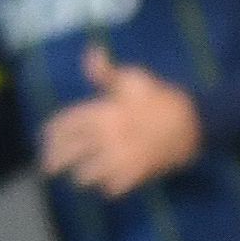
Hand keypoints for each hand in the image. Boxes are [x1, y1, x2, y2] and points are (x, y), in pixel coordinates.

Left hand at [37, 47, 203, 196]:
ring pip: (86, 175)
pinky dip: (107, 187)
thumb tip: (90, 52)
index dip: (51, 135)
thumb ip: (105, 72)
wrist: (194, 122)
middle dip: (54, 162)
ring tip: (80, 174)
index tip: (45, 139)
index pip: (64, 126)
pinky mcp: (135, 174)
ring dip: (82, 175)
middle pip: (68, 154)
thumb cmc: (160, 98)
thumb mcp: (133, 78)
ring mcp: (120, 158)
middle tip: (49, 167)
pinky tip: (107, 182)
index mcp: (102, 112)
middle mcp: (106, 137)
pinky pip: (111, 188)